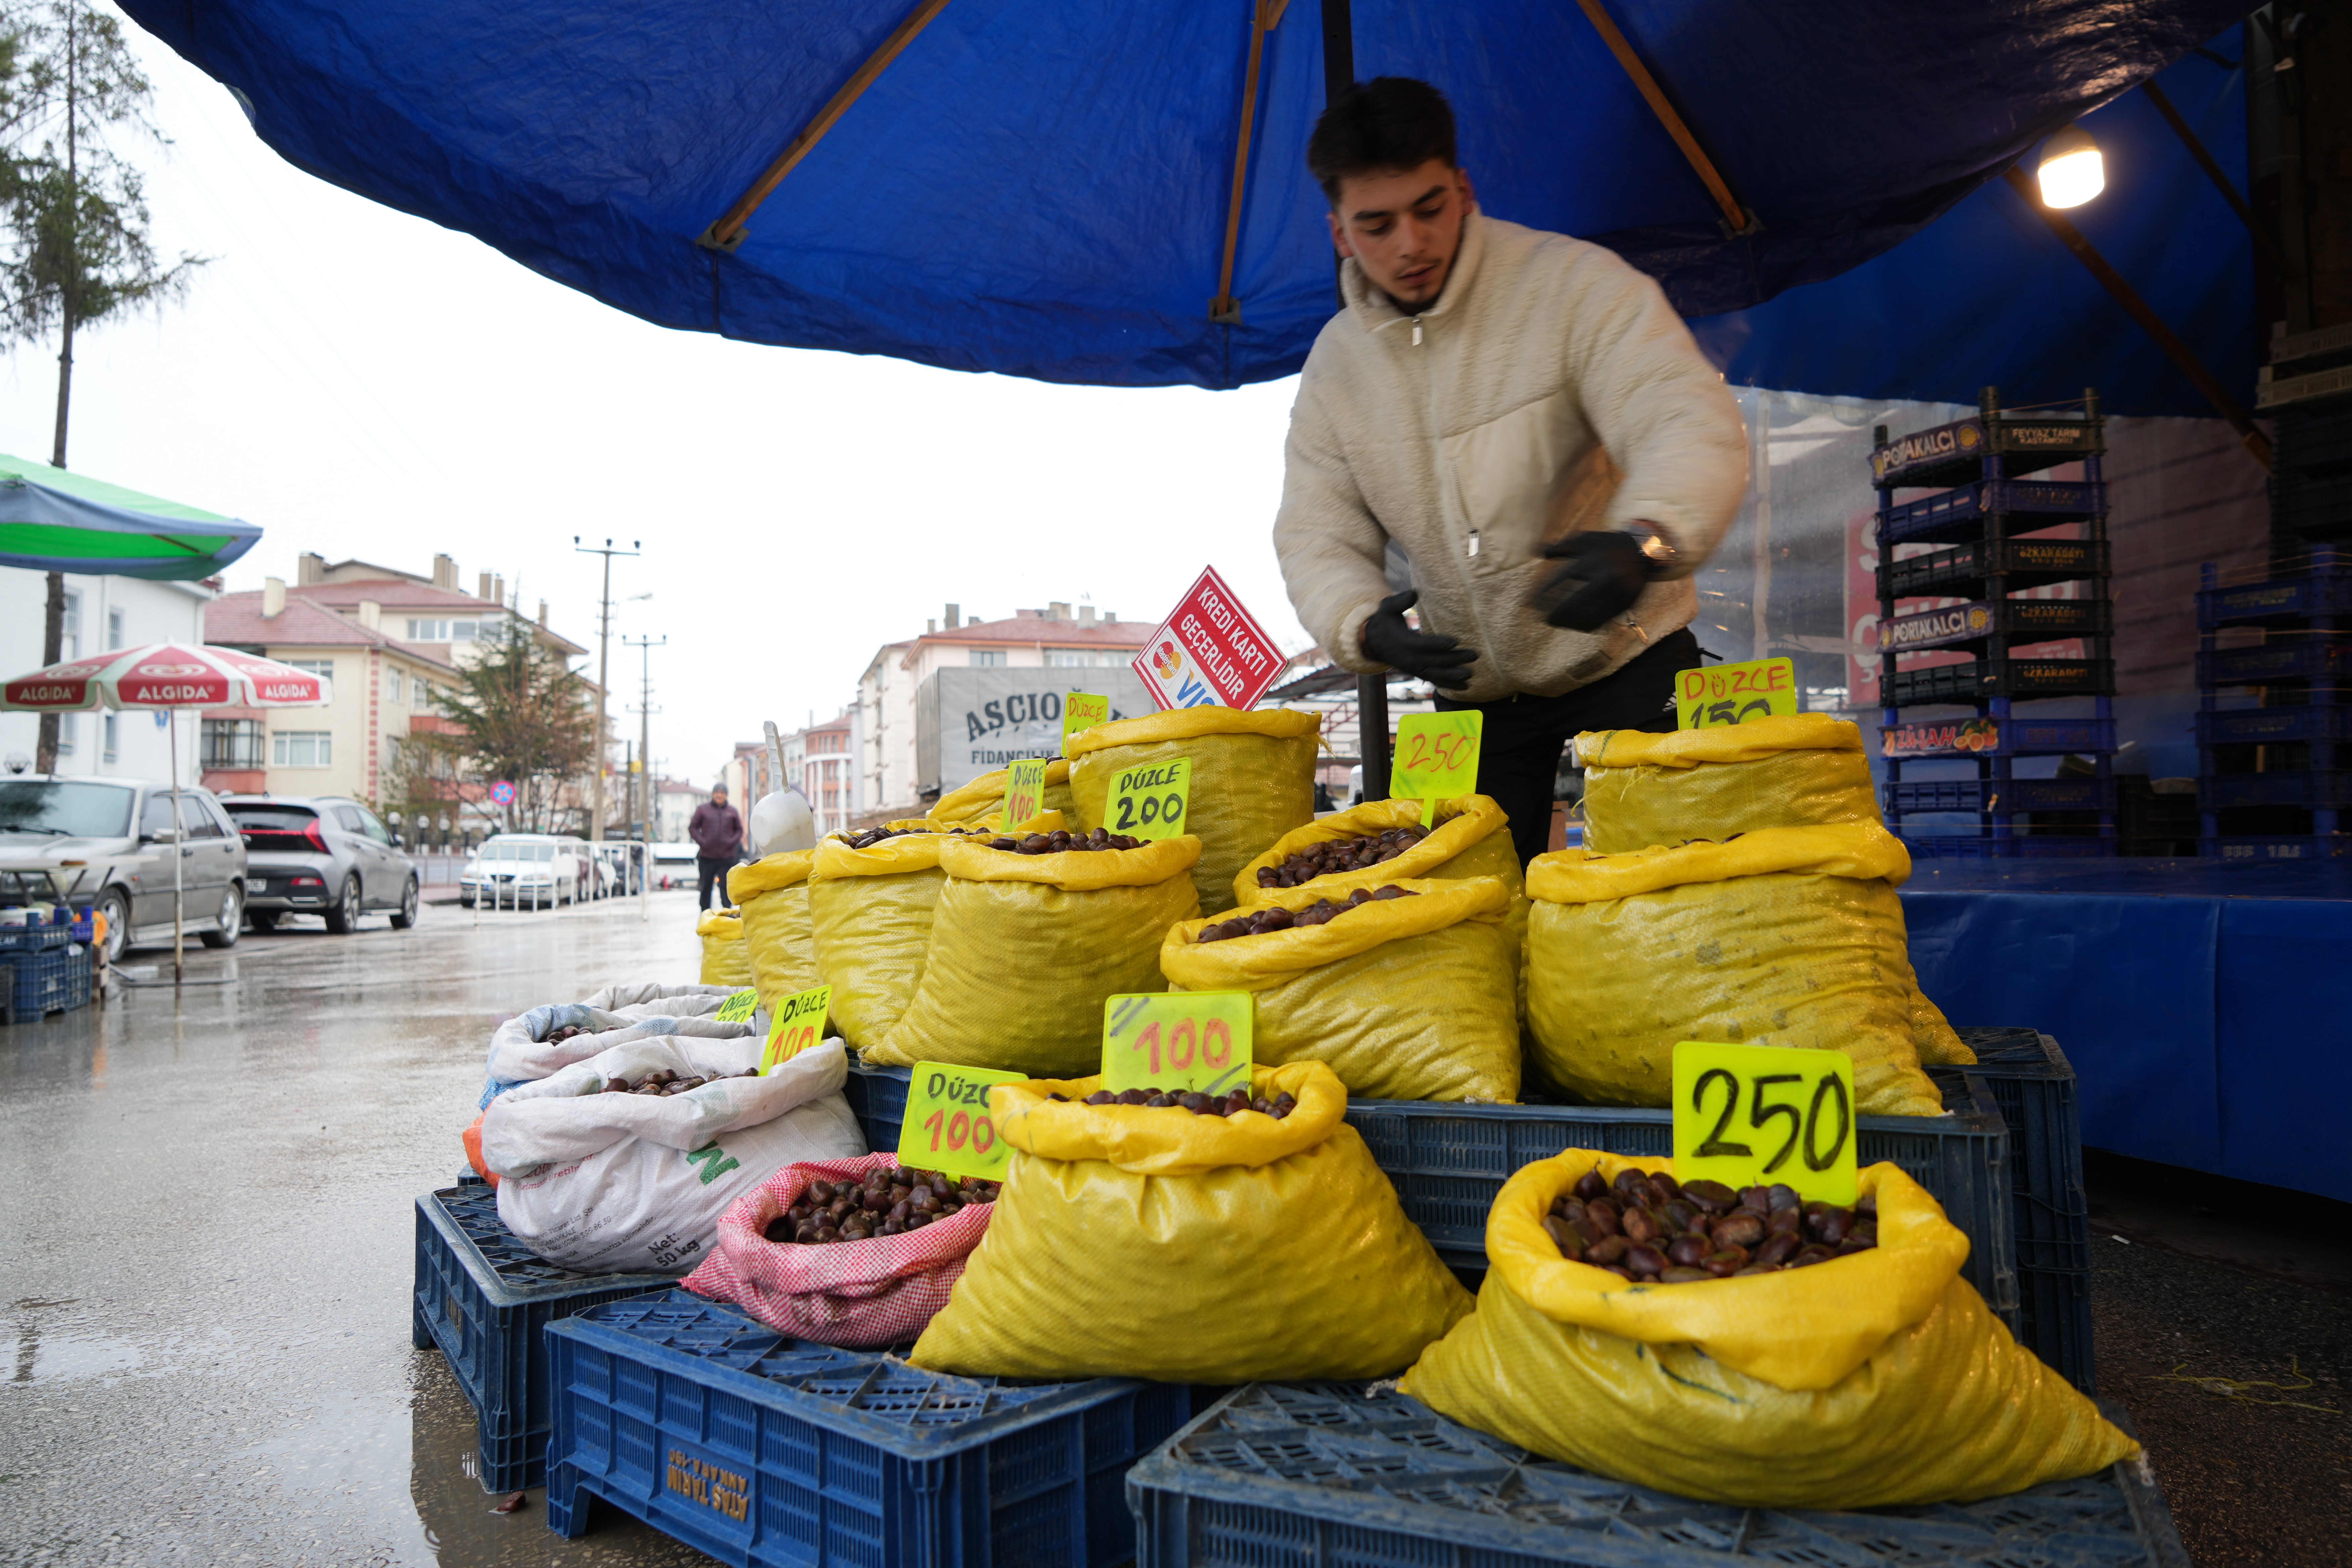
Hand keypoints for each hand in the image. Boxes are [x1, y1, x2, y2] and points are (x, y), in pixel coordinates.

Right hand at [1360, 590, 1478, 689]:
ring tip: (1471, 675)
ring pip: (1436, 674)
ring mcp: (1414, 668)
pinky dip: (1449, 684)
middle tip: (1473, 655)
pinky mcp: (1418, 672)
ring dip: (1454, 676)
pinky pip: (1434, 680)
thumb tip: (1414, 592)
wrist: (1374, 643)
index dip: (1439, 644)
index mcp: (1404, 642)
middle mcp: (1410, 658)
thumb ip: (1399, 601)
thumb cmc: (1385, 621)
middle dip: (1455, 659)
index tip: (1455, 641)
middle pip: (1435, 661)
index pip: (1424, 644)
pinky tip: (1465, 686)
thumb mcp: (1387, 607)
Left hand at [1533, 531, 1653, 630]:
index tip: (1533, 599)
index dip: (1546, 591)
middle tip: (1544, 618)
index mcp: (1593, 560)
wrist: (1644, 550)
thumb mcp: (1586, 539)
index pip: (1563, 579)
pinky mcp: (1625, 604)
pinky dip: (1586, 625)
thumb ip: (1562, 546)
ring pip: (1589, 615)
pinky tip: (1574, 624)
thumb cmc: (1608, 544)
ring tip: (1557, 622)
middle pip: (1575, 602)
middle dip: (1557, 613)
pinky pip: (1603, 620)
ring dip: (1570, 622)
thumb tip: (1538, 551)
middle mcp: (1606, 577)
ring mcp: (1617, 592)